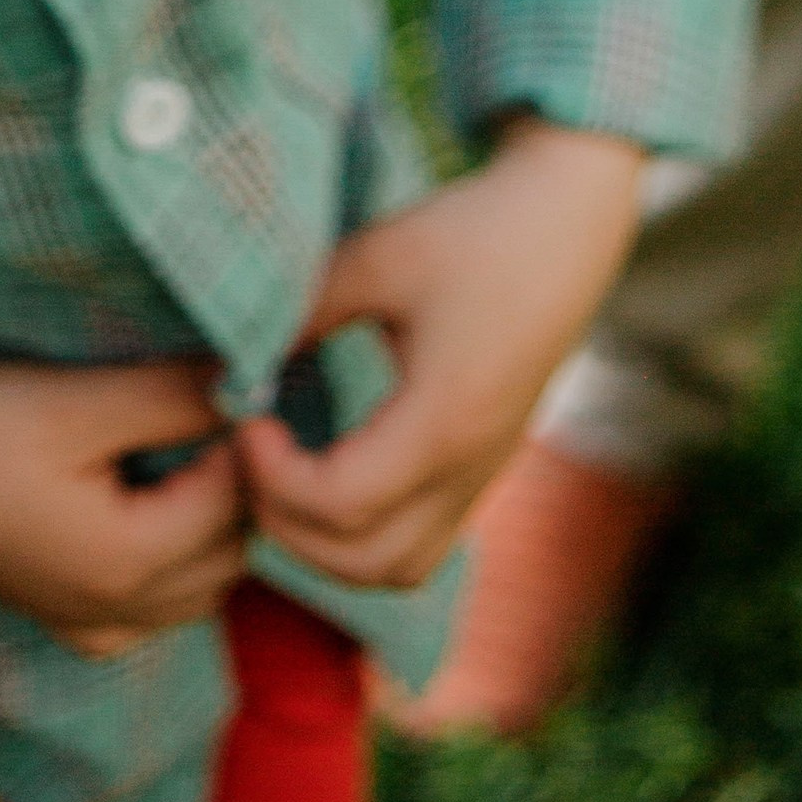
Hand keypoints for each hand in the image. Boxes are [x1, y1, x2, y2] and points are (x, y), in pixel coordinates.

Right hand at [0, 356, 245, 655]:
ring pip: (200, 589)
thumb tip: (248, 384)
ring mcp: (91, 625)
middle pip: (230, 554)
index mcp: (130, 563)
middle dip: (233, 487)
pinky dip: (168, 570)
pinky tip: (139, 518)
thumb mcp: (78, 401)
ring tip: (171, 459)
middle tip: (199, 420)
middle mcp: (120, 613)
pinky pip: (153, 614)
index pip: (236, 502)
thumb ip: (171, 396)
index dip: (239, 441)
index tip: (221, 390)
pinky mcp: (66, 622)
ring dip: (207, 528)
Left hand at [238, 118, 643, 593]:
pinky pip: (417, 544)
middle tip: (249, 452)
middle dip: (287, 523)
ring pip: (395, 568)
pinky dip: (361, 536)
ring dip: (323, 544)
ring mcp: (481, 478)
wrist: (565, 232)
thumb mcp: (378, 258)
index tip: (244, 417)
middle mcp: (469, 468)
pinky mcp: (481, 471)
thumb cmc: (471, 234)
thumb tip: (236, 365)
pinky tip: (322, 472)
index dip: (273, 476)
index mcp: (444, 418)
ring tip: (280, 470)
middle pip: (364, 562)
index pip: (342, 502)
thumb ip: (305, 314)